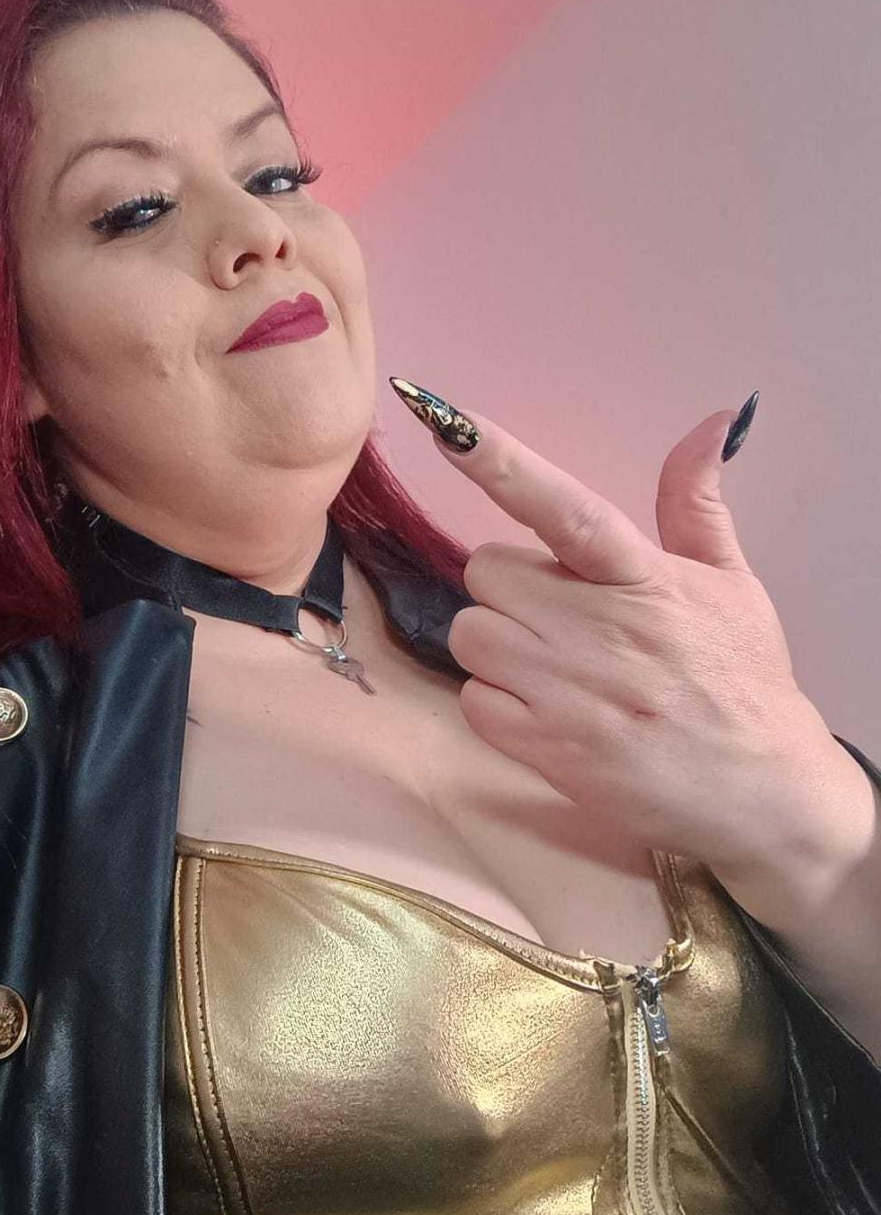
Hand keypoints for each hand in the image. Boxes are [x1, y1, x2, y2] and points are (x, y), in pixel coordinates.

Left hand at [430, 400, 872, 875]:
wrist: (760, 793)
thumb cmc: (740, 679)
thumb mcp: (731, 584)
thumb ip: (695, 503)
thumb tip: (710, 421)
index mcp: (645, 580)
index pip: (568, 510)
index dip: (505, 464)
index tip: (453, 426)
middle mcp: (602, 632)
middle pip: (487, 572)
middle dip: (510, 586)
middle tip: (557, 612)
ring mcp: (569, 695)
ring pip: (471, 634)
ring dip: (496, 644)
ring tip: (550, 663)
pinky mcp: (546, 750)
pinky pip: (473, 700)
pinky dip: (496, 703)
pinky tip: (543, 709)